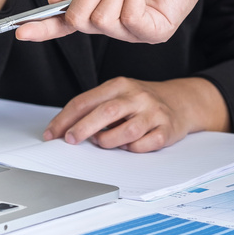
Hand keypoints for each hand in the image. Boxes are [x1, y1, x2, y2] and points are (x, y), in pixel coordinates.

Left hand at [43, 77, 229, 152]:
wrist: (181, 101)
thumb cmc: (141, 102)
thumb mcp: (118, 95)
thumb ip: (95, 109)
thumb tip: (65, 130)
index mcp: (119, 85)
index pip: (85, 100)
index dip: (65, 119)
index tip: (52, 134)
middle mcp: (137, 96)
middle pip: (105, 112)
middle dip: (83, 128)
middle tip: (71, 140)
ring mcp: (153, 112)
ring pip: (126, 132)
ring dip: (109, 141)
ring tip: (105, 142)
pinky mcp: (166, 129)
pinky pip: (144, 145)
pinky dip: (133, 149)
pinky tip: (130, 145)